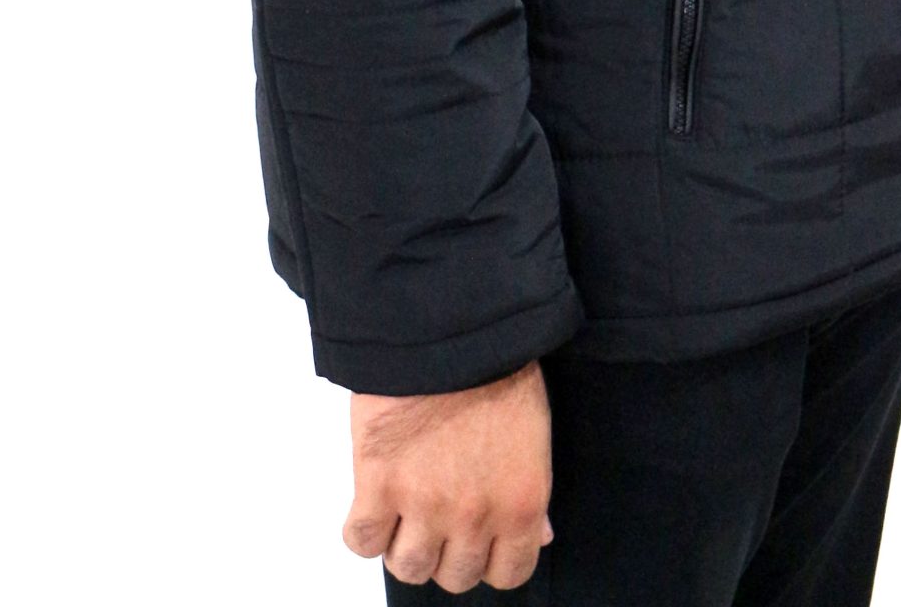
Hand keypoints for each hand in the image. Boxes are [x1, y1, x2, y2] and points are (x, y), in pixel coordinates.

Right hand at [342, 356, 554, 592]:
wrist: (448, 324)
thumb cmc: (497, 365)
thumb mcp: (534, 431)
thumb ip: (532, 493)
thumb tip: (539, 535)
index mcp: (520, 505)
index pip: (508, 574)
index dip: (490, 558)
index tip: (478, 538)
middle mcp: (474, 516)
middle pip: (454, 576)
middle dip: (447, 551)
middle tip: (439, 516)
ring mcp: (423, 504)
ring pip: (408, 567)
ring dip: (405, 546)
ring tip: (404, 511)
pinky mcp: (378, 483)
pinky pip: (361, 540)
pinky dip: (364, 529)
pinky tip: (373, 503)